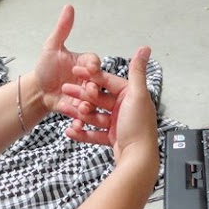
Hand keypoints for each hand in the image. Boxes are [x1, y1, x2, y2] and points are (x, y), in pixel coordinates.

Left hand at [33, 5, 101, 115]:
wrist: (38, 90)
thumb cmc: (47, 67)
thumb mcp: (52, 47)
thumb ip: (62, 28)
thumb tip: (69, 7)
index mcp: (87, 63)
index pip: (94, 62)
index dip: (93, 66)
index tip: (91, 68)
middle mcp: (90, 79)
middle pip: (96, 83)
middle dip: (93, 88)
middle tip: (89, 91)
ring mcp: (87, 95)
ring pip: (92, 100)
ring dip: (88, 105)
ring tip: (82, 108)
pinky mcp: (81, 110)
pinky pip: (84, 115)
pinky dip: (80, 118)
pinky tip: (76, 122)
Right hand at [62, 46, 157, 164]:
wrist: (137, 160)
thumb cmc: (138, 127)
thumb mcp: (136, 95)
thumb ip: (136, 71)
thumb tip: (145, 48)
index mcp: (132, 96)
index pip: (108, 82)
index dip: (91, 76)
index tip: (75, 70)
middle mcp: (126, 108)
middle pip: (99, 98)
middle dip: (81, 94)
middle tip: (64, 89)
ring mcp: (119, 124)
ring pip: (94, 115)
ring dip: (79, 113)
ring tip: (64, 110)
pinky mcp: (113, 139)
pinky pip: (94, 133)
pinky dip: (83, 132)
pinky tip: (70, 130)